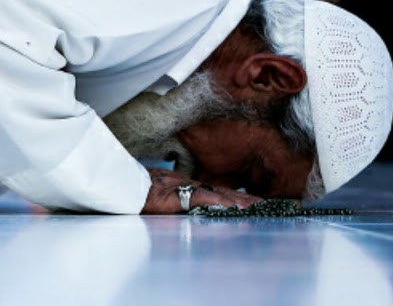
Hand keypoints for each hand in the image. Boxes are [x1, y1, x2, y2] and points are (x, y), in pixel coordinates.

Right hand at [141, 167, 261, 214]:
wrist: (124, 185)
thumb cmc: (141, 192)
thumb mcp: (166, 197)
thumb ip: (183, 201)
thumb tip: (201, 207)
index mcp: (192, 189)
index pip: (221, 194)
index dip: (239, 198)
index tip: (257, 204)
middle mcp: (193, 187)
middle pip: (226, 193)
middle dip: (247, 200)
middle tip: (267, 206)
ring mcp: (187, 189)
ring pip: (219, 194)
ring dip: (238, 201)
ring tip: (257, 207)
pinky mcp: (179, 193)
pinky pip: (202, 197)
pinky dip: (217, 201)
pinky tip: (231, 206)